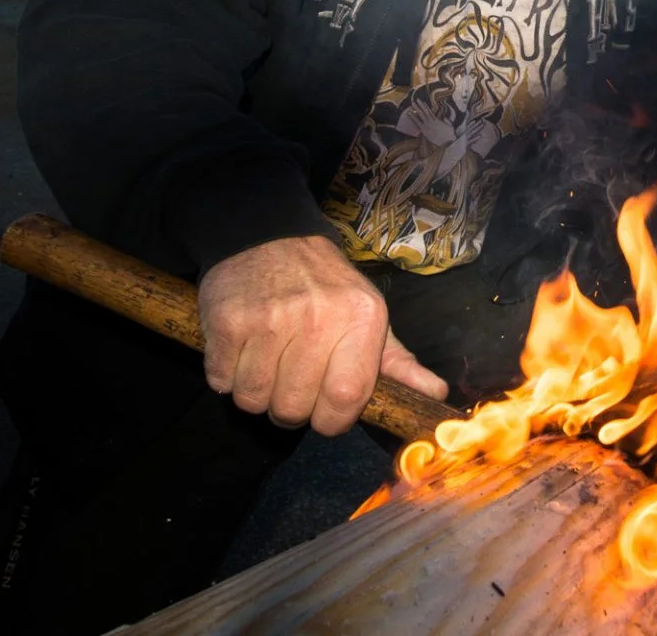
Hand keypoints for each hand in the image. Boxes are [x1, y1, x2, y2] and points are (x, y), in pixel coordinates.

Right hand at [198, 236, 447, 435]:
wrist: (268, 236)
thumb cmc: (325, 286)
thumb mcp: (369, 315)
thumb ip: (397, 362)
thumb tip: (434, 395)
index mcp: (361, 319)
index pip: (345, 400)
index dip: (331, 421)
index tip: (324, 413)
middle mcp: (318, 318)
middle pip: (295, 408)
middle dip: (290, 409)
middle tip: (290, 383)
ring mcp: (269, 319)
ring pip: (255, 399)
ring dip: (257, 394)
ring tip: (267, 365)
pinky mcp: (228, 320)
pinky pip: (222, 381)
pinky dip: (227, 378)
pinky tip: (242, 352)